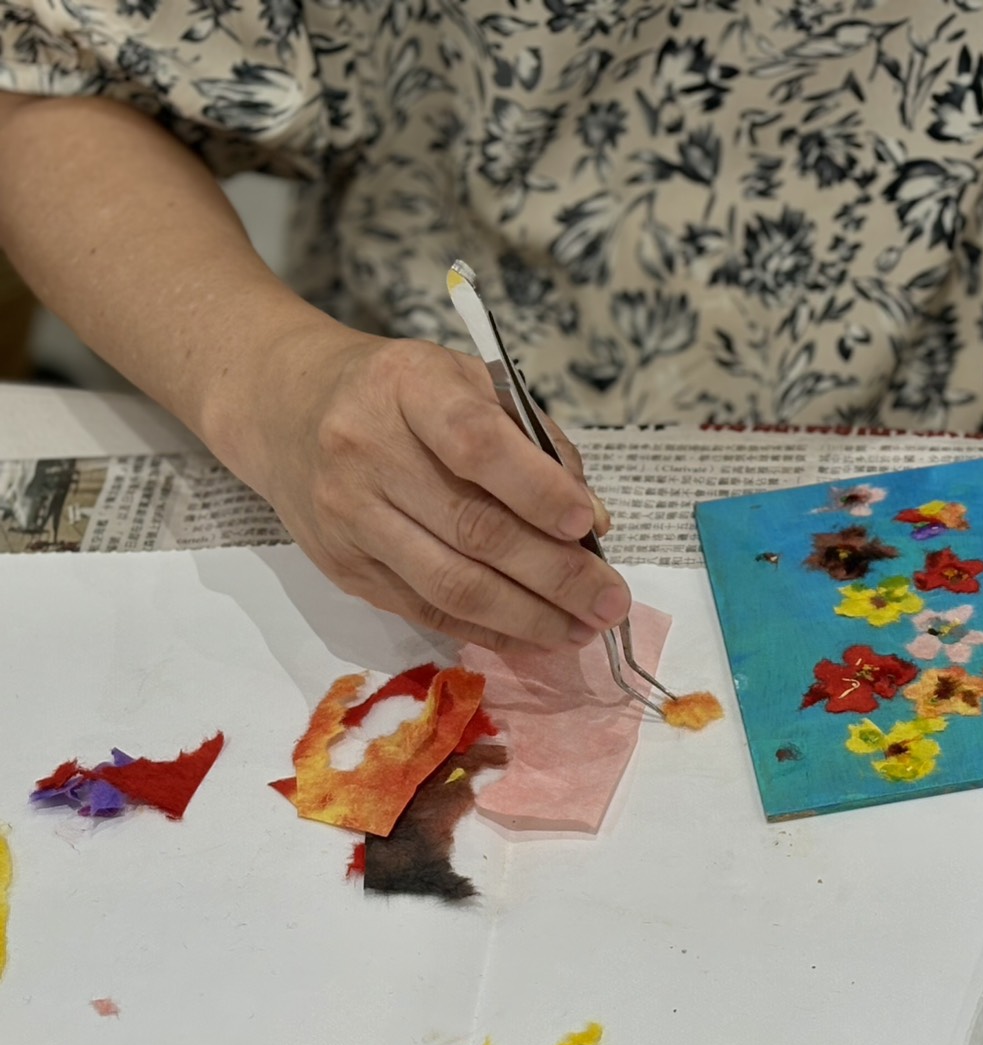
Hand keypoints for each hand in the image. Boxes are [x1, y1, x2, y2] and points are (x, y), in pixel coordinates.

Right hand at [222, 329, 628, 652]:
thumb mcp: (467, 382)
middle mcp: (368, 451)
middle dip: (554, 575)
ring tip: (582, 631)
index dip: (535, 488)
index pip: (476, 443)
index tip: (585, 526)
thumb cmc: (402, 394)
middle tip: (610, 602)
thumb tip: (592, 522)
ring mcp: (349, 516)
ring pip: (449, 583)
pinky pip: (425, 610)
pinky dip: (487, 630)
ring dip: (527, 617)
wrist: (286, 409)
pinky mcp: (343, 567)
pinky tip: (533, 638)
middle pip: (472, 528)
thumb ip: (536, 442)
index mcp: (407, 386)